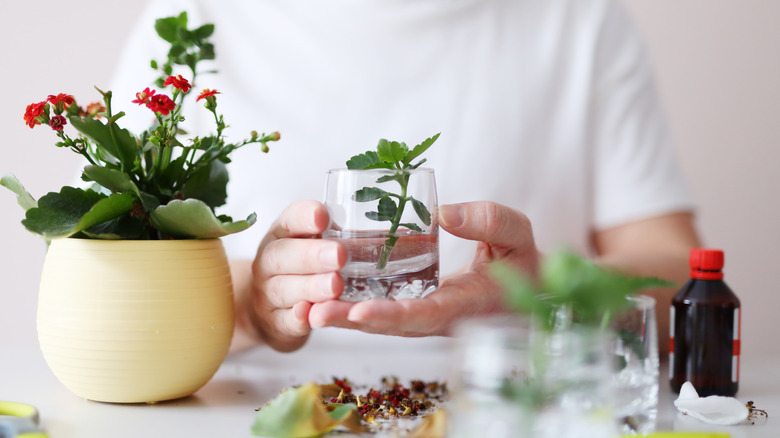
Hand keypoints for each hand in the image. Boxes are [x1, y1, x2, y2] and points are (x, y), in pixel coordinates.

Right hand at [237, 200, 345, 351]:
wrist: (273, 309)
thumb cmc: (303, 270)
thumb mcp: (315, 246)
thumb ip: (340, 238)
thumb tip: (390, 232)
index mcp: (282, 235)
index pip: (290, 219)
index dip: (304, 217)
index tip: (322, 216)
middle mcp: (270, 262)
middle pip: (282, 255)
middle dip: (311, 255)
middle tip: (340, 256)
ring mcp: (268, 294)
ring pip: (283, 289)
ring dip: (310, 287)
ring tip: (335, 285)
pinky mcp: (274, 324)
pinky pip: (284, 321)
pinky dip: (297, 318)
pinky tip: (310, 314)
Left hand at [308, 201, 540, 335]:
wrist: (528, 289)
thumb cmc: (524, 262)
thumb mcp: (517, 234)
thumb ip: (487, 222)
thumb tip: (443, 214)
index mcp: (467, 305)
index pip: (426, 314)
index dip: (392, 316)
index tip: (359, 312)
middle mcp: (442, 319)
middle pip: (391, 326)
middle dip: (351, 321)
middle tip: (312, 313)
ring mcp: (427, 317)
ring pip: (381, 323)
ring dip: (344, 318)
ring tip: (306, 308)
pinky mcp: (417, 308)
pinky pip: (383, 311)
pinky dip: (353, 307)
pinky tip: (323, 297)